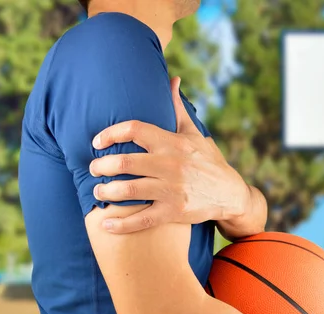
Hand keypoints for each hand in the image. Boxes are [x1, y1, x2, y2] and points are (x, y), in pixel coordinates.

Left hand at [89, 77, 249, 232]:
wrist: (230, 194)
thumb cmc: (208, 161)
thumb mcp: (195, 133)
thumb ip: (178, 108)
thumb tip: (172, 79)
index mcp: (173, 142)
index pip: (135, 129)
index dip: (110, 133)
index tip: (97, 142)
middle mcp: (171, 164)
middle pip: (125, 162)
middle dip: (102, 166)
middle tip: (93, 169)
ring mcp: (172, 189)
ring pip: (128, 190)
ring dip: (106, 191)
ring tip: (97, 191)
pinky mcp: (174, 212)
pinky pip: (142, 220)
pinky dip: (122, 224)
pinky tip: (107, 225)